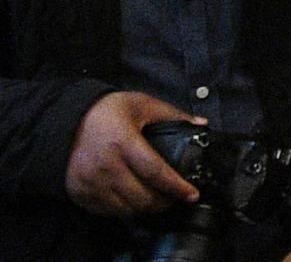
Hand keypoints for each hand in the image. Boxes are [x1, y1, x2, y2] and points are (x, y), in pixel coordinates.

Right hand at [63, 90, 199, 218]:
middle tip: (175, 197)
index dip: (177, 187)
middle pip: (141, 197)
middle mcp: (105, 166)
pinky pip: (106, 211)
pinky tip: (133, 200)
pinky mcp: (79, 192)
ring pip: (125, 209)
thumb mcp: (141, 104)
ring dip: (145, 209)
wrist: (65, 121)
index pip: (155, 172)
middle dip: (164, 202)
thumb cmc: (106, 111)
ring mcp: (90, 182)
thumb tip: (201, 124)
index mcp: (123, 142)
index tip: (192, 195)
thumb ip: (173, 115)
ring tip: (156, 200)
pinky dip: (123, 209)